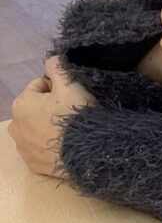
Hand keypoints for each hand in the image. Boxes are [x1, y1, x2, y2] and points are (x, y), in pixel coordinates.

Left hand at [9, 57, 95, 177]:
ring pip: (36, 129)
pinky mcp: (33, 164)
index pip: (40, 86)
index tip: (73, 95)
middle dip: (51, 108)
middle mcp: (15, 126)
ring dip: (49, 126)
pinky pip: (40, 148)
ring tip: (71, 130)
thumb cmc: (76, 115)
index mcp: (21, 104)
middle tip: (73, 112)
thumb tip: (52, 58)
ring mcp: (22, 148)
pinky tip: (66, 144)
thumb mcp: (71, 84)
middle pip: (36, 108)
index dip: (59, 88)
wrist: (86, 152)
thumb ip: (58, 66)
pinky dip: (50, 145)